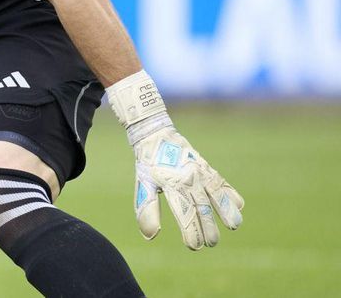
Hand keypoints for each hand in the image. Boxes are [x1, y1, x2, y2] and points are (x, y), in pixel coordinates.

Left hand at [130, 123, 244, 248]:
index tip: (194, 246)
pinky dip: (230, 193)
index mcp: (171, 184)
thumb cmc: (148, 164)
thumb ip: (147, 210)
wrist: (155, 135)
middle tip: (212, 243)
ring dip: (226, 210)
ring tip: (234, 225)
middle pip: (202, 207)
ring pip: (216, 194)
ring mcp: (200, 172)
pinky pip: (221, 182)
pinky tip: (239, 205)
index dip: (190, 231)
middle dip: (209, 227)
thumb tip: (151, 236)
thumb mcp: (143, 185)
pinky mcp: (206, 167)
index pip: (183, 212)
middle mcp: (188, 178)